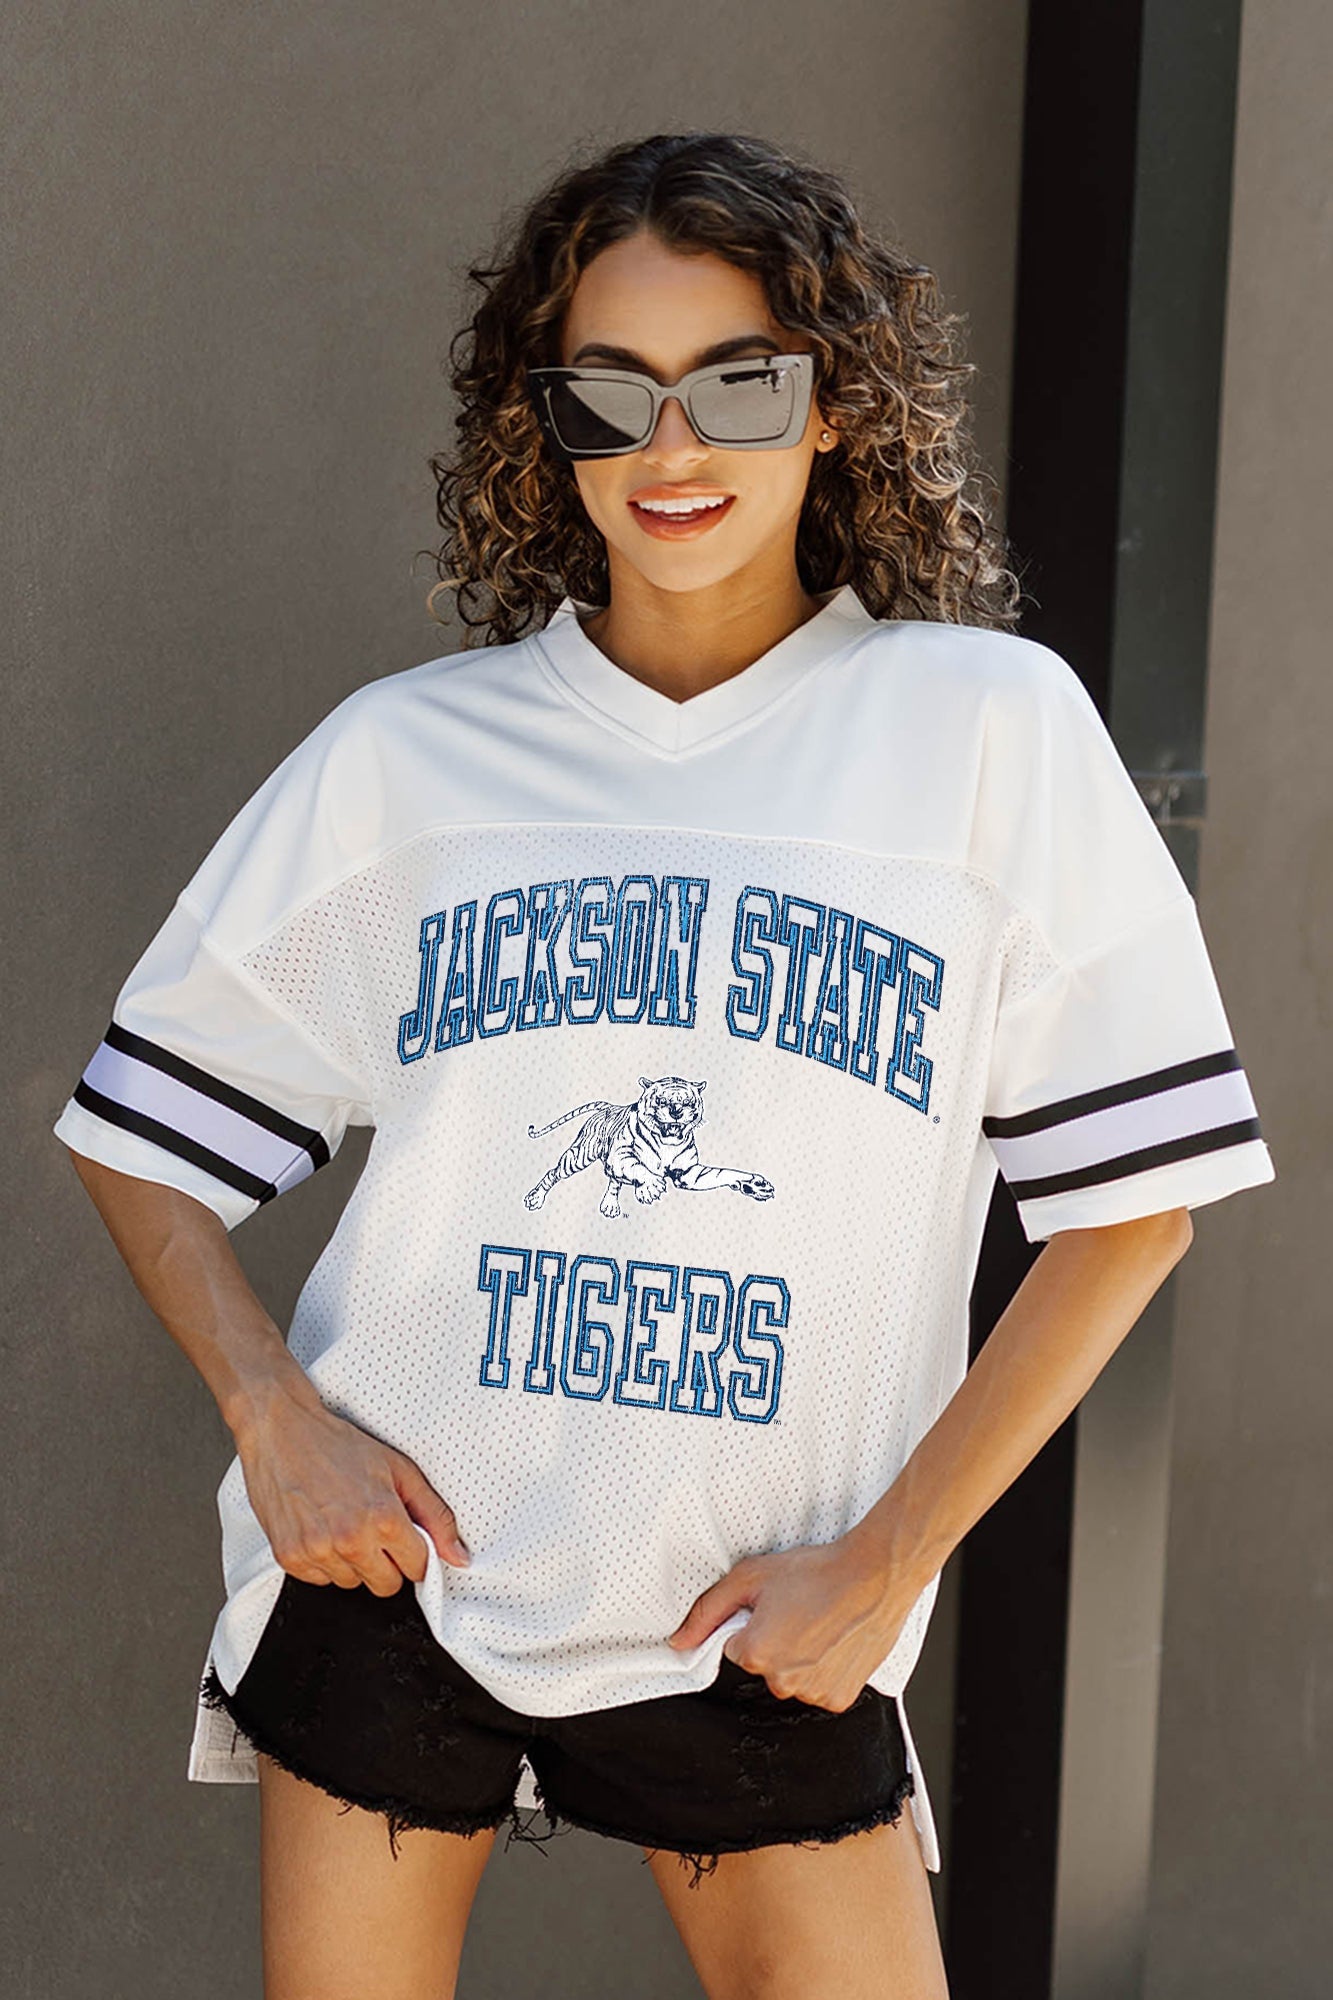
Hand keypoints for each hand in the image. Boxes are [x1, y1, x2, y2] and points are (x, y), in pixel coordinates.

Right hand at [235, 1390, 470, 1595]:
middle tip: (372, 1528)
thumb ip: (435, 1515)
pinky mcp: (289, 1558)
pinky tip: (319, 1527)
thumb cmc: (337, 1445)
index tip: (405, 1538)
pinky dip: (323, 1560)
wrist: (281, 1431)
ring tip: (341, 1521)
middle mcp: (349, 1540)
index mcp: (383, 1518)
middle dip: (386, 1562)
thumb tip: (459, 1556)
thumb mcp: (399, 1469)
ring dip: (352, 1561)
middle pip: (386, 1585)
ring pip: (351, 1583)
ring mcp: (316, 1552)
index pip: (417, 1568)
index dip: (414, 1552)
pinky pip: (319, 1580)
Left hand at [665, 1535, 911, 1712]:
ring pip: (793, 1680)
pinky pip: (820, 1690)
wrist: (875, 1575)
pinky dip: (826, 1672)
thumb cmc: (816, 1571)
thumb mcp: (752, 1577)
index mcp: (754, 1654)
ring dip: (801, 1659)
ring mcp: (812, 1694)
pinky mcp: (839, 1699)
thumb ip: (707, 1611)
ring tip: (822, 1624)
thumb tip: (677, 1642)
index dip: (753, 1624)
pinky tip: (836, 1643)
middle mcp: (781, 1682)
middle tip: (801, 1612)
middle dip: (776, 1643)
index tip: (777, 1607)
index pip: (736, 1649)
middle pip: (764, 1667)